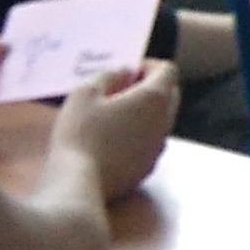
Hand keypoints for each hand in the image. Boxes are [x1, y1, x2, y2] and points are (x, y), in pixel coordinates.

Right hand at [53, 60, 175, 200]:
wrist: (79, 183)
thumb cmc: (79, 132)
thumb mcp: (85, 92)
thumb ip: (108, 75)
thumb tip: (123, 72)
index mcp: (154, 99)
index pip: (168, 70)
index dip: (147, 65)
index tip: (125, 73)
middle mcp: (165, 122)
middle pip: (170, 94)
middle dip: (149, 86)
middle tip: (118, 91)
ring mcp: (159, 147)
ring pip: (161, 120)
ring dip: (145, 112)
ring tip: (112, 115)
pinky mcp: (148, 167)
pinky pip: (151, 142)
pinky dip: (139, 134)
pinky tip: (111, 140)